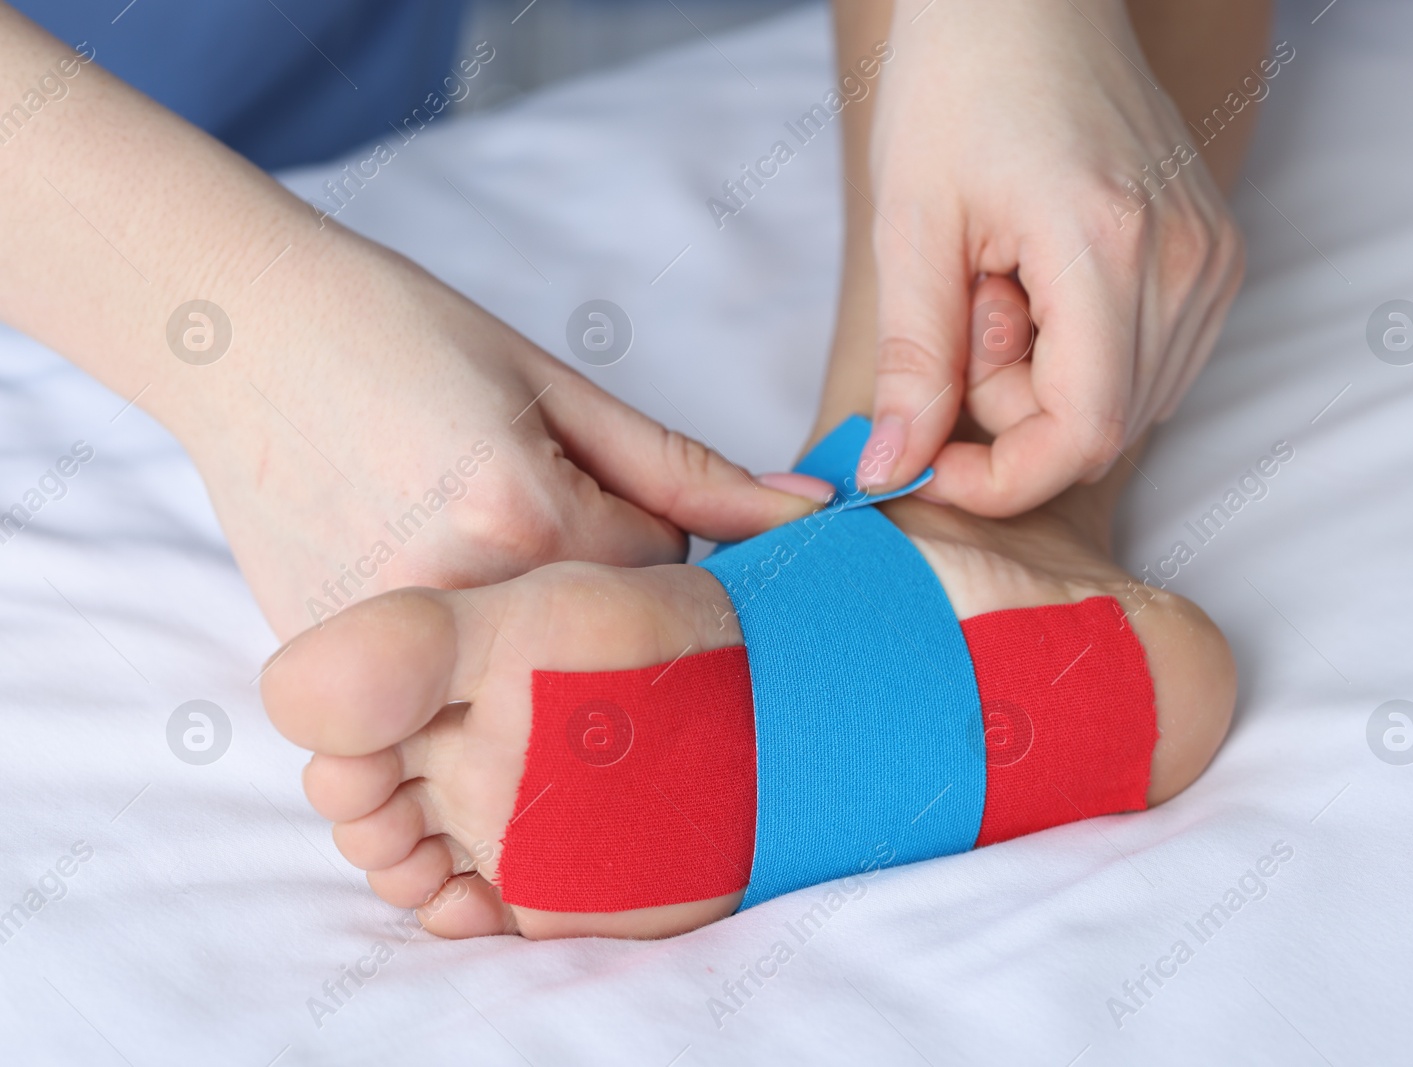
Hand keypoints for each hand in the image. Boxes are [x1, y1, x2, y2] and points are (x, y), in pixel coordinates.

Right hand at [188, 240, 830, 638]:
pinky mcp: (340, 673)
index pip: (669, 584)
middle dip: (610, 605)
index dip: (657, 540)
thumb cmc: (402, 335)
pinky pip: (452, 705)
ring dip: (539, 643)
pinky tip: (432, 579)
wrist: (240, 336)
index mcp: (529, 518)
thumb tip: (810, 513)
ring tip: (480, 547)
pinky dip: (470, 667)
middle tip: (551, 525)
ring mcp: (391, 649)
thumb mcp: (557, 385)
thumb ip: (688, 470)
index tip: (611, 498)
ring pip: (531, 688)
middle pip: (609, 650)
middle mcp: (464, 601)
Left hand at [856, 0, 1244, 514]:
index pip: (1083, 436)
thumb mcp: (912, 225)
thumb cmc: (960, 84)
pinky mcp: (1213, 258)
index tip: (933, 463)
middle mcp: (1188, 263)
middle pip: (1100, 429)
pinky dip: (1079, 354)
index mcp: (1111, 248)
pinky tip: (1041, 281)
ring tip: (1003, 283)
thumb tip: (895, 470)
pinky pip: (1145, 365)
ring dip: (1045, 381)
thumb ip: (912, 361)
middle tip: (968, 304)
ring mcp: (1212, 261)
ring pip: (1126, 406)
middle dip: (1011, 409)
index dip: (1003, 479)